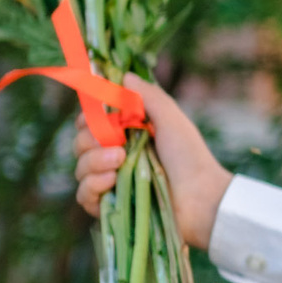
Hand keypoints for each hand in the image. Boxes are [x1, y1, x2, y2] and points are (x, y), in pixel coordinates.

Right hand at [73, 74, 231, 250]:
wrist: (201, 197)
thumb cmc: (189, 156)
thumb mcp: (170, 119)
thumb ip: (147, 96)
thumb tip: (123, 75)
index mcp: (127, 135)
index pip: (90, 123)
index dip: (87, 118)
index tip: (93, 115)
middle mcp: (115, 157)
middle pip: (80, 143)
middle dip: (91, 139)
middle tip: (115, 143)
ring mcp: (111, 183)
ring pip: (80, 168)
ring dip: (94, 162)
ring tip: (119, 162)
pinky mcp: (110, 207)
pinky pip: (83, 195)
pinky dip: (92, 186)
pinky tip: (111, 181)